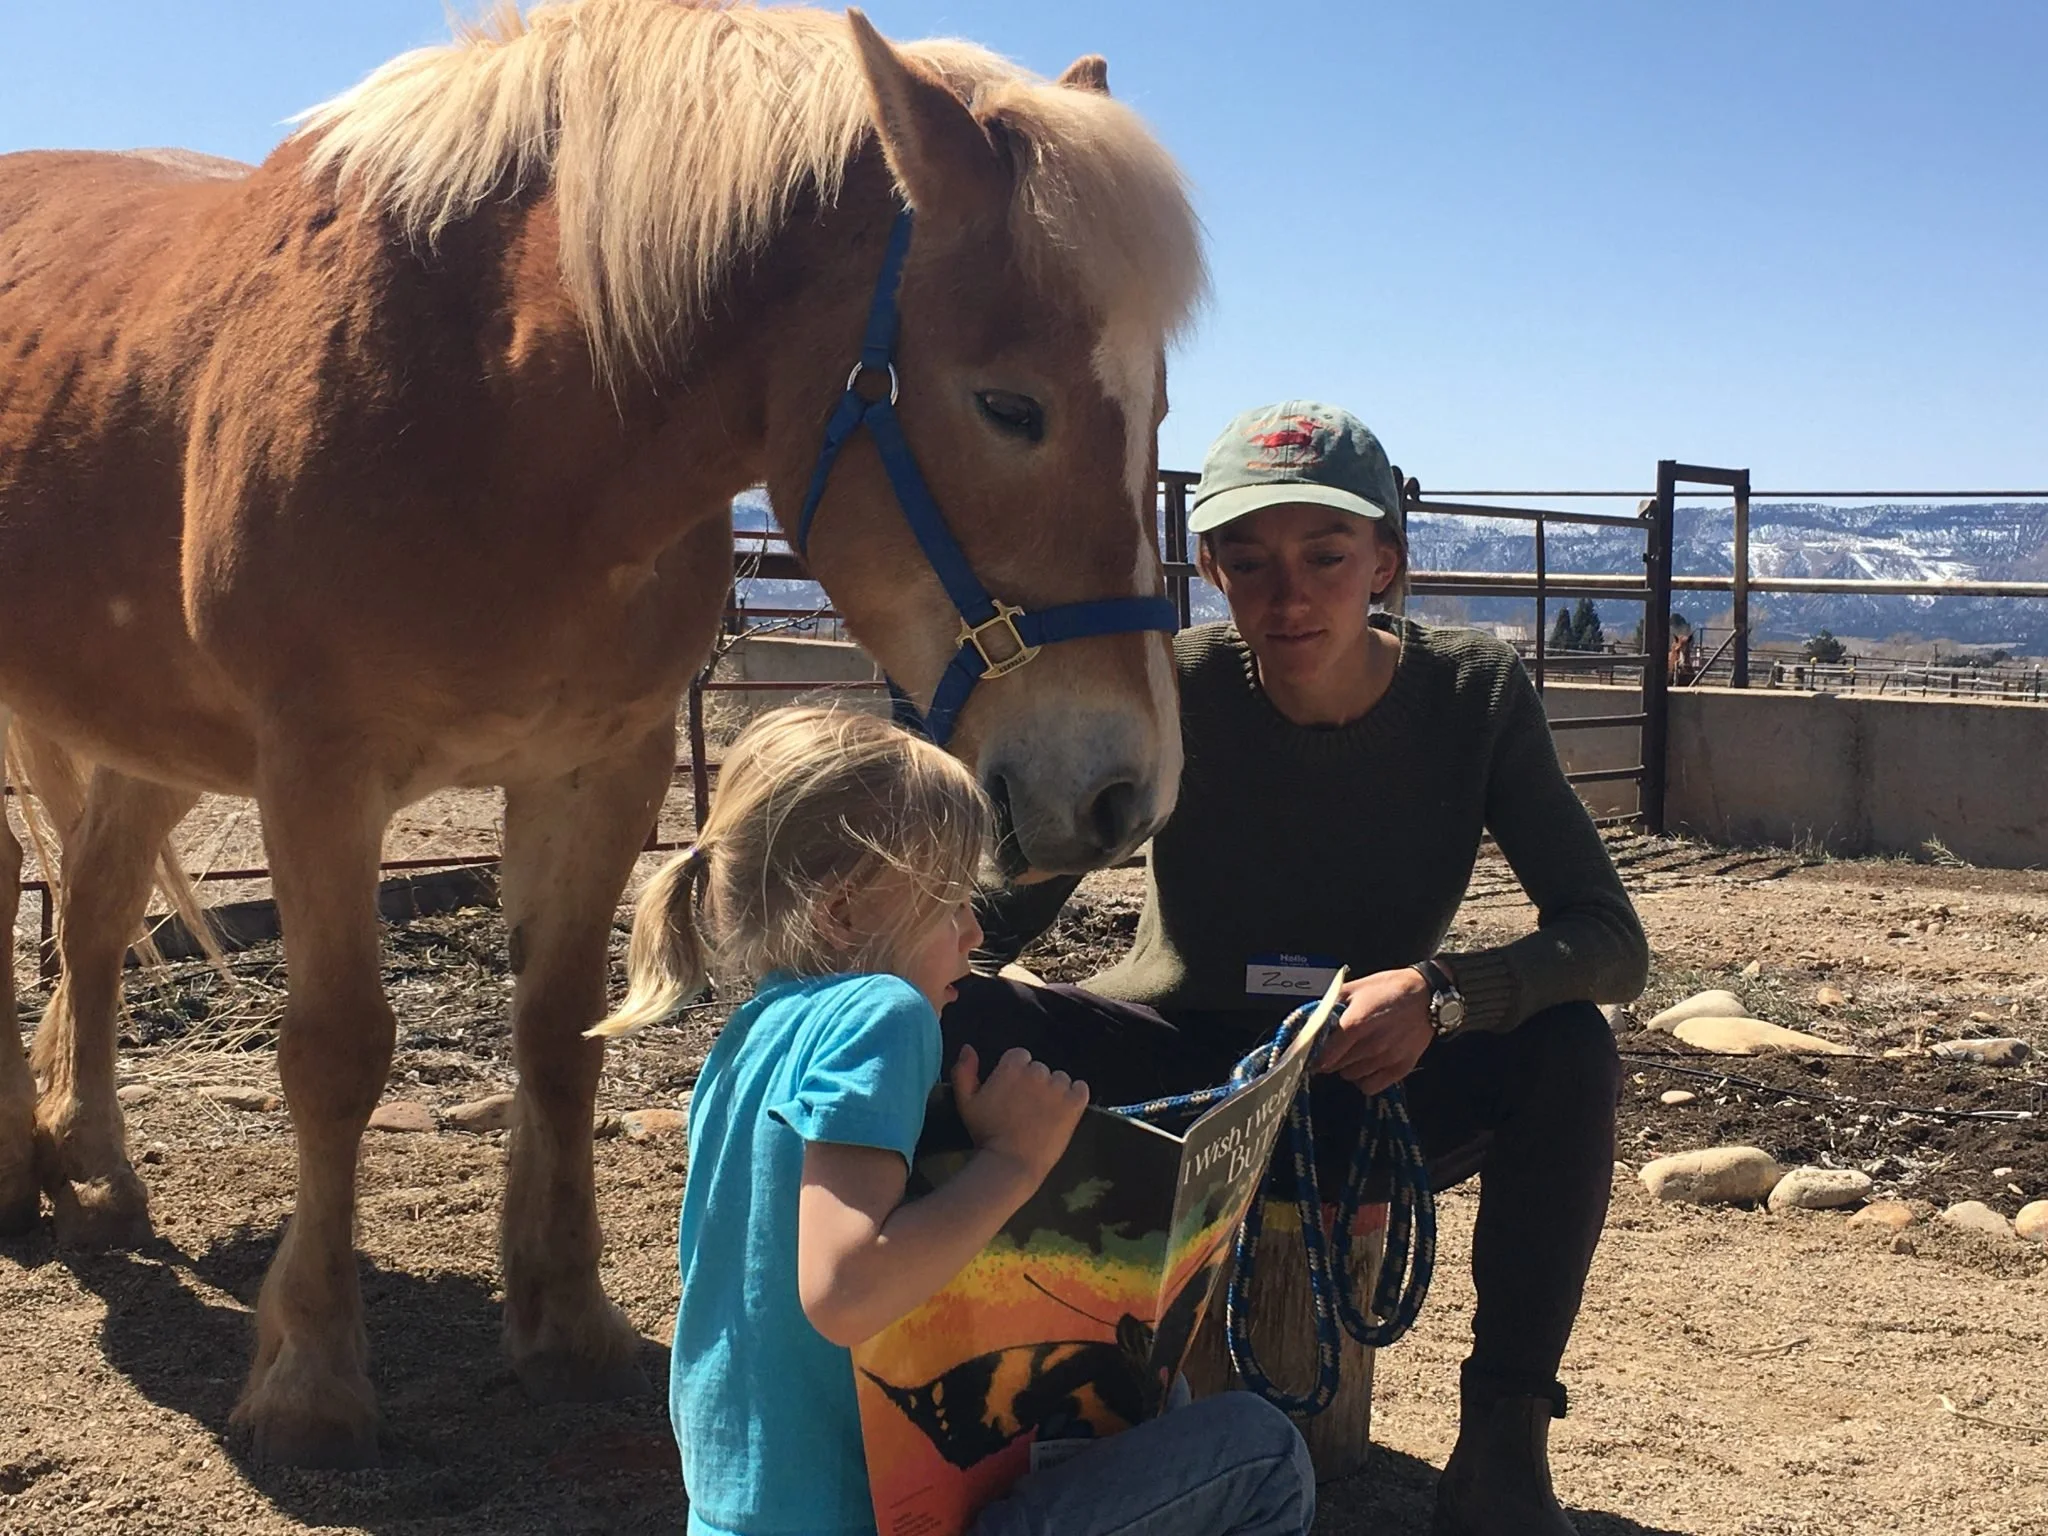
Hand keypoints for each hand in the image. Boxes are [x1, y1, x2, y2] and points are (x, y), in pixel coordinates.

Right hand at [953, 1045, 1088, 1183]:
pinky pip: (1081, 1089)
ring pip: (1060, 1079)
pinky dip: (1075, 1096)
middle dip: (1034, 1083)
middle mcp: (1037, 1072)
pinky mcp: (1074, 1103)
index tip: (1012, 1092)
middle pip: (1040, 1069)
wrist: (1011, 1163)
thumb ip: (964, 1072)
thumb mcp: (966, 1102)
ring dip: (1054, 1091)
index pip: (1020, 1056)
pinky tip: (1065, 1110)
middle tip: (1026, 1107)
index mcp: (1011, 1067)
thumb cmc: (986, 1134)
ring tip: (1044, 1113)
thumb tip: (968, 1048)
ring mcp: (1058, 1087)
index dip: (1016, 1073)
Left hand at [1315, 968, 1436, 1094]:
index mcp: (1356, 1024)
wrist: (1427, 994)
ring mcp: (1386, 1059)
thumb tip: (1312, 1016)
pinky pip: (1371, 1086)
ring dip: (1347, 1067)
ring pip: (1351, 1076)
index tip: (1312, 1053)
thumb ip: (1332, 1002)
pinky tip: (1366, 1066)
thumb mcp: (1357, 987)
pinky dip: (1364, 1079)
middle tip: (1335, 1048)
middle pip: (1335, 1066)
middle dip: (1330, 1058)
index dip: (1314, 1055)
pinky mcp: (1401, 1068)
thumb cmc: (1390, 988)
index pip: (1325, 1053)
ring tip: (1354, 1053)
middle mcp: (1370, 1045)